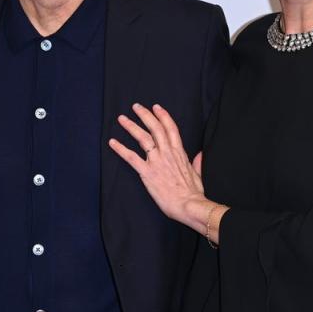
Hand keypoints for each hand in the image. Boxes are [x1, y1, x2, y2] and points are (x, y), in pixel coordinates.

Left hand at [108, 103, 207, 224]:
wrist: (189, 205)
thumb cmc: (193, 193)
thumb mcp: (198, 174)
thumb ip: (197, 162)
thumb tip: (200, 154)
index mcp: (179, 152)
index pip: (171, 128)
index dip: (163, 116)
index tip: (156, 107)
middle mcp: (167, 153)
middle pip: (155, 128)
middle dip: (145, 115)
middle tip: (136, 106)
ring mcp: (156, 161)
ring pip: (142, 138)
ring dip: (131, 126)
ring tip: (122, 118)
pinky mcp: (147, 172)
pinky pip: (131, 157)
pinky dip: (121, 149)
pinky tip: (112, 142)